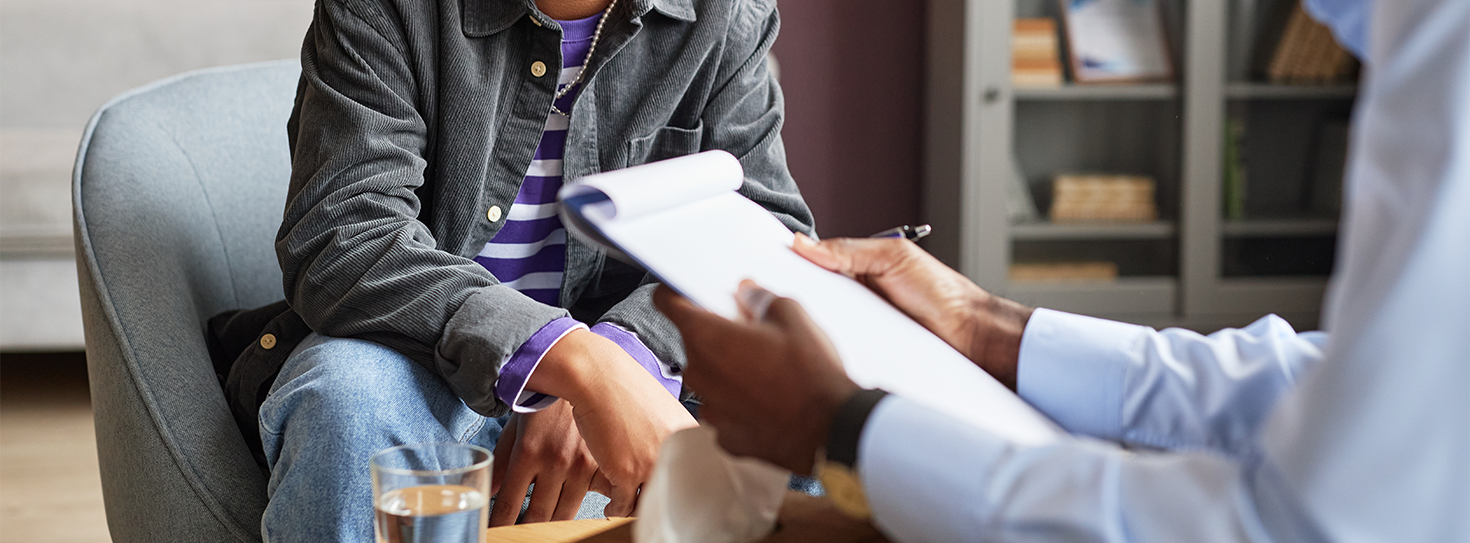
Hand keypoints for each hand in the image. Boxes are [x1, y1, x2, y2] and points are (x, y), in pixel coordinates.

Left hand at [489, 399, 597, 525]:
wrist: (581, 378)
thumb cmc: (545, 402)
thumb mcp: (516, 428)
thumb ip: (501, 462)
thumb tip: (488, 491)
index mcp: (528, 452)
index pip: (508, 503)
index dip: (500, 524)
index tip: (496, 532)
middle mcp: (555, 461)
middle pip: (537, 515)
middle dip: (524, 529)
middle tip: (519, 532)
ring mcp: (581, 465)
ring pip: (564, 514)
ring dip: (551, 523)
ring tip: (542, 523)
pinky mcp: (602, 465)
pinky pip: (591, 499)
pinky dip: (580, 506)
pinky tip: (573, 506)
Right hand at [528, 330, 697, 516]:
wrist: (600, 377)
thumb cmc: (626, 389)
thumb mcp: (664, 411)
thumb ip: (672, 436)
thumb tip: (670, 458)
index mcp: (688, 438)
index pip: (694, 476)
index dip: (679, 488)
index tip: (669, 494)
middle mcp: (674, 453)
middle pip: (672, 492)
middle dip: (657, 499)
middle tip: (646, 501)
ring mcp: (651, 464)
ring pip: (648, 502)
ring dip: (636, 507)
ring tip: (628, 504)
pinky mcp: (626, 472)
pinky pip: (623, 506)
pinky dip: (616, 509)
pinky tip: (612, 506)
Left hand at [653, 282, 858, 474]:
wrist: (833, 428)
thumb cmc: (811, 372)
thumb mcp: (792, 315)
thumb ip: (760, 298)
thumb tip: (748, 293)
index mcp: (707, 337)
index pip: (666, 302)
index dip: (676, 292)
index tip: (687, 292)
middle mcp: (699, 374)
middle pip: (694, 342)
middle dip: (717, 334)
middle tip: (752, 333)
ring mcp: (711, 409)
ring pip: (710, 378)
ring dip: (728, 370)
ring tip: (767, 370)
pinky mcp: (727, 437)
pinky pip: (725, 410)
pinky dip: (740, 403)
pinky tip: (769, 400)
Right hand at [792, 233, 1033, 389]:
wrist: (972, 336)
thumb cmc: (942, 293)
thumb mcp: (894, 258)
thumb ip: (849, 251)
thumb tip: (804, 244)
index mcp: (859, 271)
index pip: (814, 267)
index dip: (791, 268)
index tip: (765, 269)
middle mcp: (856, 300)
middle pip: (814, 300)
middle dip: (795, 301)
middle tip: (772, 302)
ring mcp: (861, 329)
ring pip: (825, 328)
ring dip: (813, 329)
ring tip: (791, 329)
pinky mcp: (868, 355)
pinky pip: (843, 352)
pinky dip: (833, 351)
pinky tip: (820, 352)